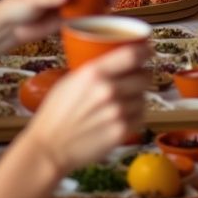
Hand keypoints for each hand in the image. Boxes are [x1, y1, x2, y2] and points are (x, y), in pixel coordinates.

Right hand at [29, 42, 148, 175]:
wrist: (50, 147)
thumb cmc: (56, 114)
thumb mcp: (70, 80)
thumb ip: (95, 69)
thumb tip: (119, 58)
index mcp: (94, 73)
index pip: (132, 54)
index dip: (145, 50)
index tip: (148, 49)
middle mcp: (109, 90)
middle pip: (144, 75)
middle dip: (141, 76)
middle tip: (133, 79)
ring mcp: (117, 112)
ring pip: (144, 97)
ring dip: (137, 97)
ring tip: (120, 102)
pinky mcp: (122, 132)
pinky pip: (140, 117)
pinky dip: (135, 115)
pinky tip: (120, 117)